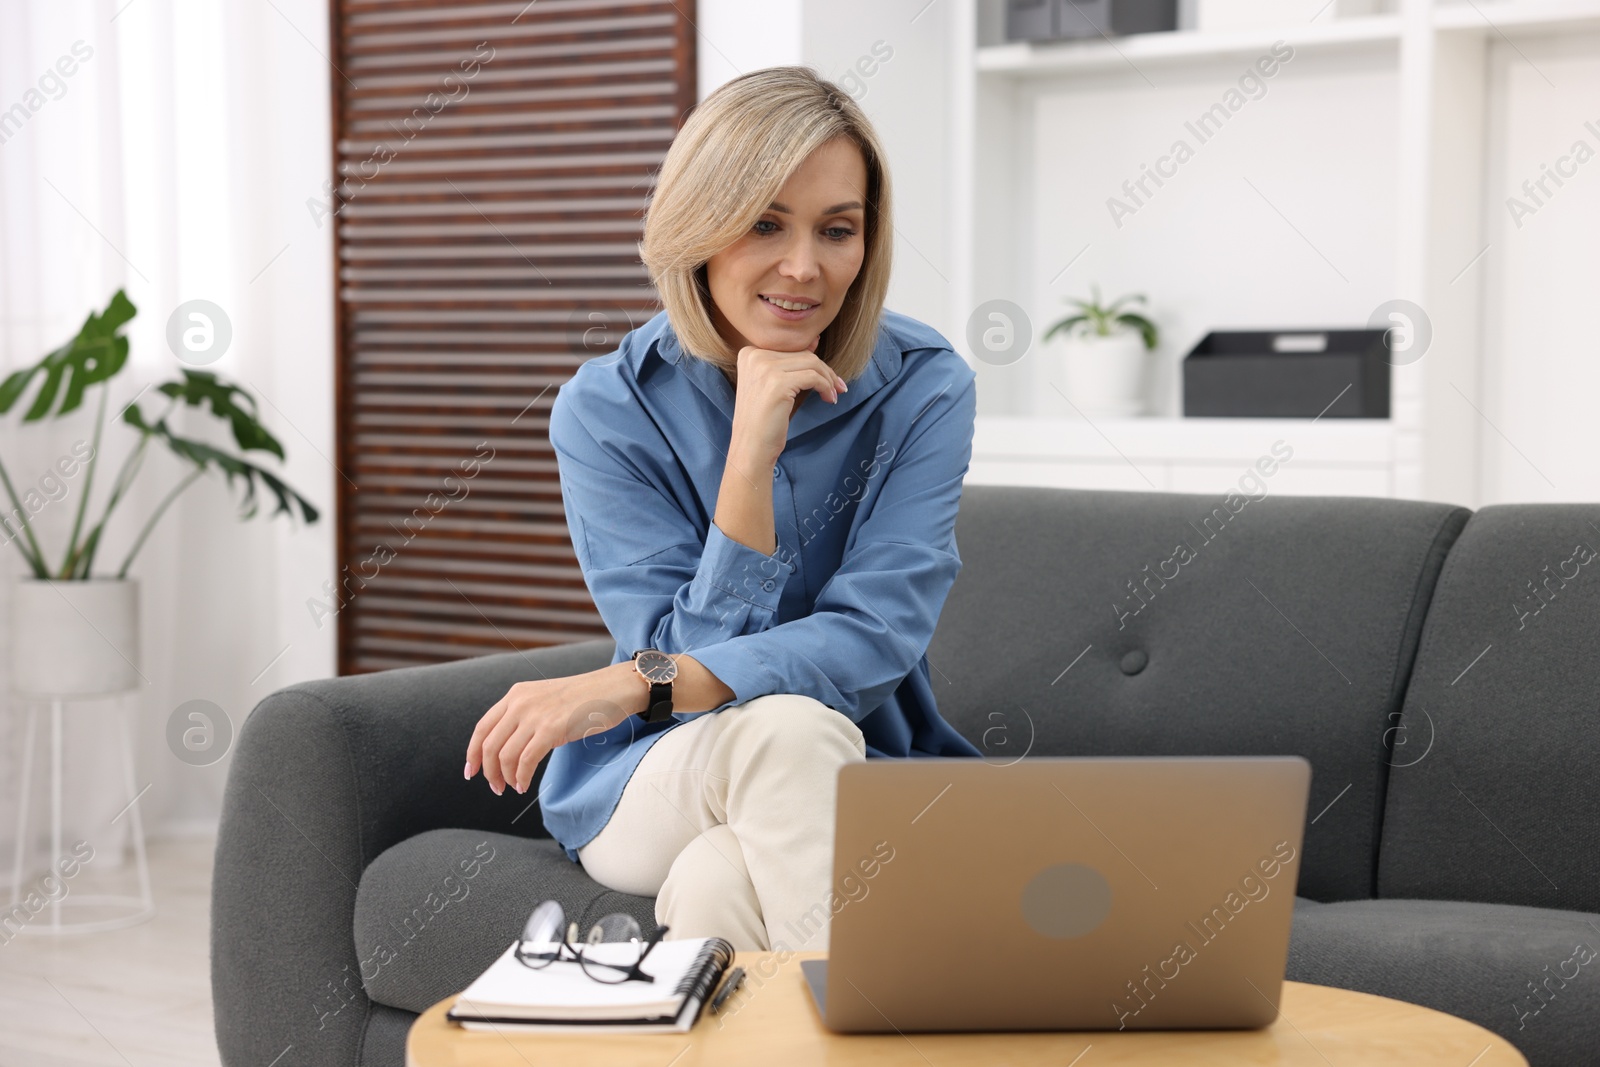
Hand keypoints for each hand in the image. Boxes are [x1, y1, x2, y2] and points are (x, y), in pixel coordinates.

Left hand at [464, 664, 641, 794]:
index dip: (472, 754)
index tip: (471, 772)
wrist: (614, 688)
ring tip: (513, 788)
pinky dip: (521, 777)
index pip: (482, 728)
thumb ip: (525, 716)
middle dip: (488, 772)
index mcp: (516, 694)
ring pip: (505, 756)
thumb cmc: (585, 699)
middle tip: (495, 788)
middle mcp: (520, 702)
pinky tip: (524, 785)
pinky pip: (525, 761)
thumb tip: (508, 749)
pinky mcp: (552, 728)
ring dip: (505, 778)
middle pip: (489, 745)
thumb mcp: (546, 700)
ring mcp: (535, 715)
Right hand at [728, 335, 847, 466]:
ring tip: (833, 395)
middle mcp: (754, 356)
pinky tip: (829, 399)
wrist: (751, 448)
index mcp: (749, 354)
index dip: (813, 363)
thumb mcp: (774, 385)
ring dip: (828, 379)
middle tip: (837, 387)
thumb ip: (790, 362)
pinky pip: (814, 377)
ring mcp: (765, 368)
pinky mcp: (777, 383)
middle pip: (804, 354)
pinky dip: (826, 387)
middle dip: (825, 371)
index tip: (828, 377)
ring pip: (812, 363)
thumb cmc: (764, 420)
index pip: (792, 349)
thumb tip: (815, 340)